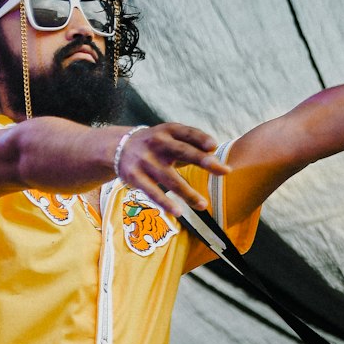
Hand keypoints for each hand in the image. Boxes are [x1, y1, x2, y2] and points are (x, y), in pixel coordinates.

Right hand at [115, 123, 231, 215]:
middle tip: (225, 171)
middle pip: (183, 152)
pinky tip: (178, 212)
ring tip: (203, 205)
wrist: (118, 147)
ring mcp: (146, 161)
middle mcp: (157, 143)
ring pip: (170, 179)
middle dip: (203, 161)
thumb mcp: (170, 136)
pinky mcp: (135, 177)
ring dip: (188, 193)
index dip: (200, 138)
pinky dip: (165, 203)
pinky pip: (153, 192)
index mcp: (168, 131)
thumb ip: (190, 143)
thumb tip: (215, 153)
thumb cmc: (156, 144)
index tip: (214, 146)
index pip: (187, 133)